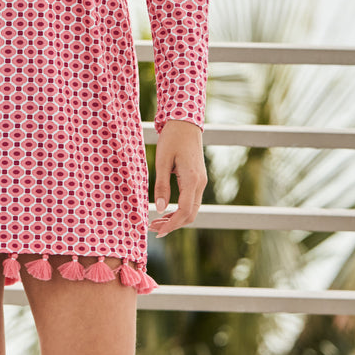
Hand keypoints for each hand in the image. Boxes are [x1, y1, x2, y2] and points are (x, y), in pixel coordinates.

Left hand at [148, 118, 206, 237]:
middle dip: (172, 225)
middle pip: (190, 215)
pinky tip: (166, 210)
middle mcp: (200, 183)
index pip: (184, 211)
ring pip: (192, 209)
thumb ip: (162, 185)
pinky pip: (191, 201)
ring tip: (156, 221)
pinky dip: (179, 210)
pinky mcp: (198, 179)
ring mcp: (201, 182)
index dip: (171, 224)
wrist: (185, 123)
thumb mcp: (162, 160)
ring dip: (175, 218)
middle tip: (153, 228)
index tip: (157, 230)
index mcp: (192, 180)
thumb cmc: (172, 138)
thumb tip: (159, 209)